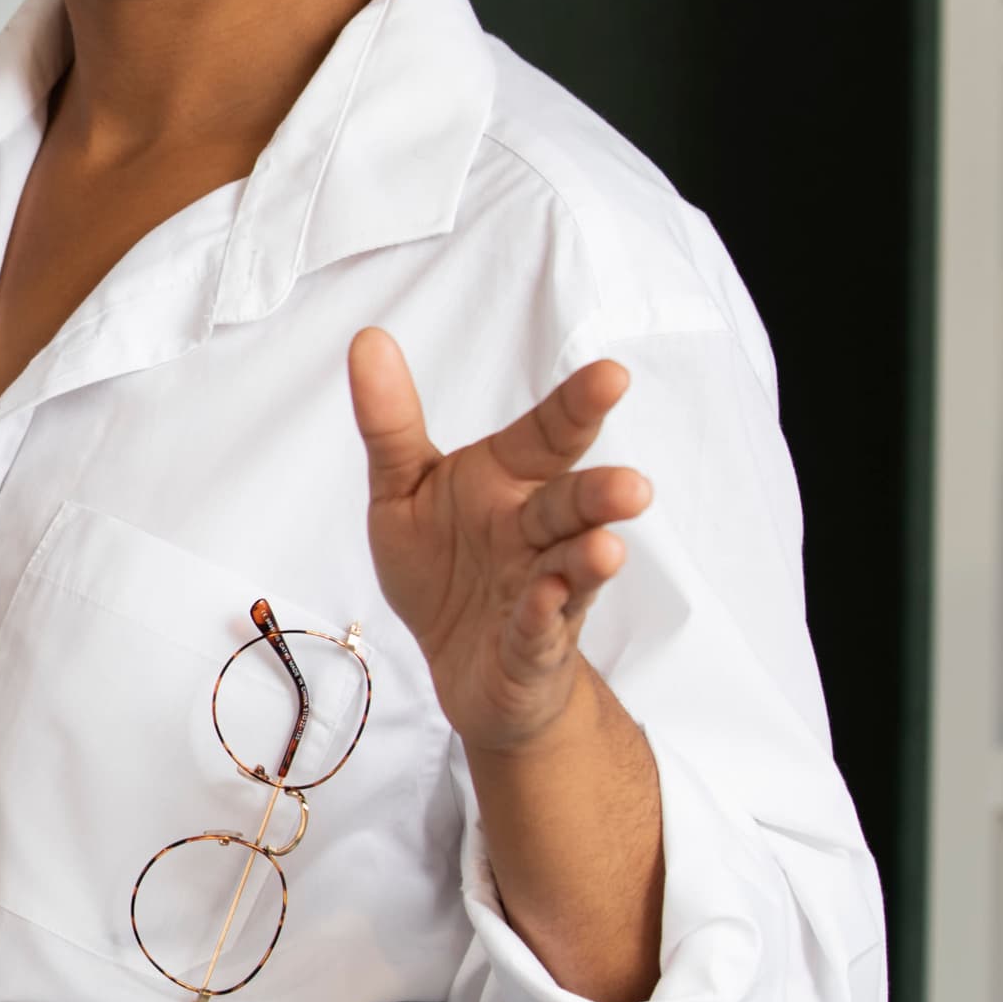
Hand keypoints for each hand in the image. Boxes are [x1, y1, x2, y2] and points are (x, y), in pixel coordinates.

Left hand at [346, 327, 651, 756]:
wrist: (462, 662)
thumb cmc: (443, 563)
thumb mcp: (403, 490)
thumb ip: (390, 423)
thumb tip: (369, 339)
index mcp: (510, 480)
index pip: (548, 435)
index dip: (578, 406)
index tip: (612, 375)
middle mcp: (535, 530)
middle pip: (573, 503)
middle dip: (602, 495)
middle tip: (634, 486)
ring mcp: (542, 589)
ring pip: (573, 569)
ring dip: (589, 559)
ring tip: (606, 548)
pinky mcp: (530, 645)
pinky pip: (539, 629)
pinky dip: (543, 616)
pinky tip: (546, 599)